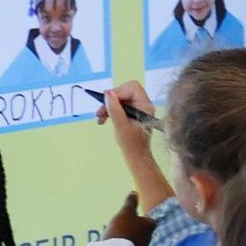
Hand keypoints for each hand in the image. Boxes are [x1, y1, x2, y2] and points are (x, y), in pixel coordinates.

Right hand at [102, 86, 172, 212]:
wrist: (137, 157)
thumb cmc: (132, 145)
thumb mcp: (121, 126)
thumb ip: (114, 109)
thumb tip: (107, 93)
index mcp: (146, 106)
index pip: (132, 87)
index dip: (118, 91)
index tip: (106, 102)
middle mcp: (143, 105)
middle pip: (125, 91)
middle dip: (111, 100)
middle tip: (99, 112)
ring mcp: (138, 109)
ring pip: (120, 98)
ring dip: (108, 106)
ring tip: (99, 118)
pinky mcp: (132, 113)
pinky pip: (119, 105)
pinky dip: (110, 110)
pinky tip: (103, 120)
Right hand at [102, 192, 155, 245]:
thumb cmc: (123, 228)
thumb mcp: (126, 211)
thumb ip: (131, 202)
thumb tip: (134, 193)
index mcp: (150, 226)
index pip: (151, 221)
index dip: (144, 218)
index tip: (135, 215)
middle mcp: (148, 238)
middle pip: (143, 230)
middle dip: (135, 226)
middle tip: (124, 222)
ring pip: (135, 238)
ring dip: (128, 234)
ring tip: (116, 230)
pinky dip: (123, 242)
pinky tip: (113, 239)